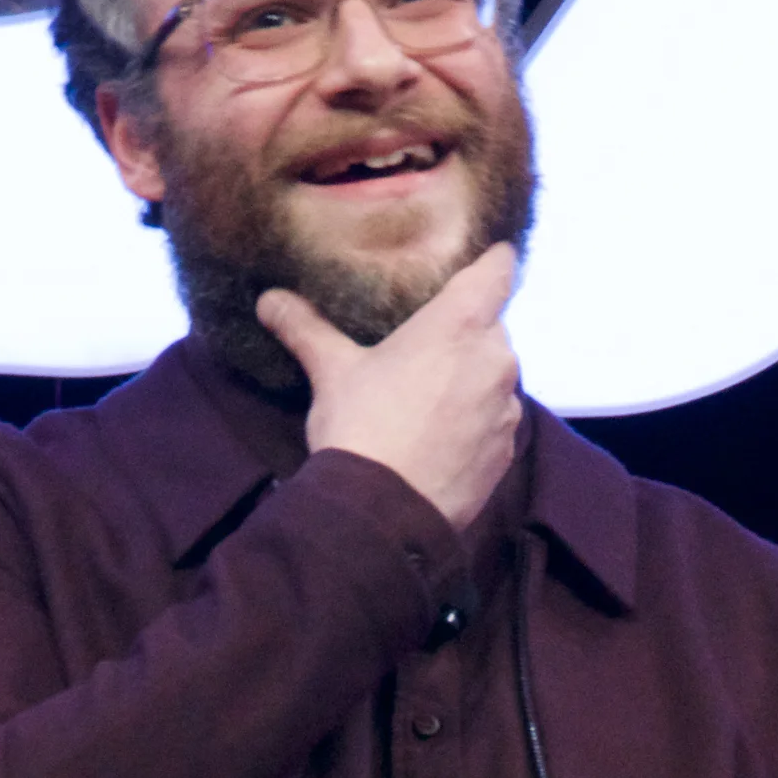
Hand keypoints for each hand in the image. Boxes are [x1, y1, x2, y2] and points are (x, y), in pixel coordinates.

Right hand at [256, 244, 520, 530]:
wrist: (383, 516)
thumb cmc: (361, 427)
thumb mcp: (330, 371)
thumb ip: (305, 327)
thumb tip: (269, 299)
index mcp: (461, 323)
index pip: (499, 267)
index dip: (489, 261)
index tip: (474, 264)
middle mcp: (498, 358)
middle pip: (493, 325)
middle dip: (466, 331)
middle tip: (424, 344)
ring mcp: (508, 408)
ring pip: (496, 374)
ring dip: (471, 377)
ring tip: (427, 397)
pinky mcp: (507, 450)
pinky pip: (495, 419)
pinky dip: (474, 420)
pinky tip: (438, 436)